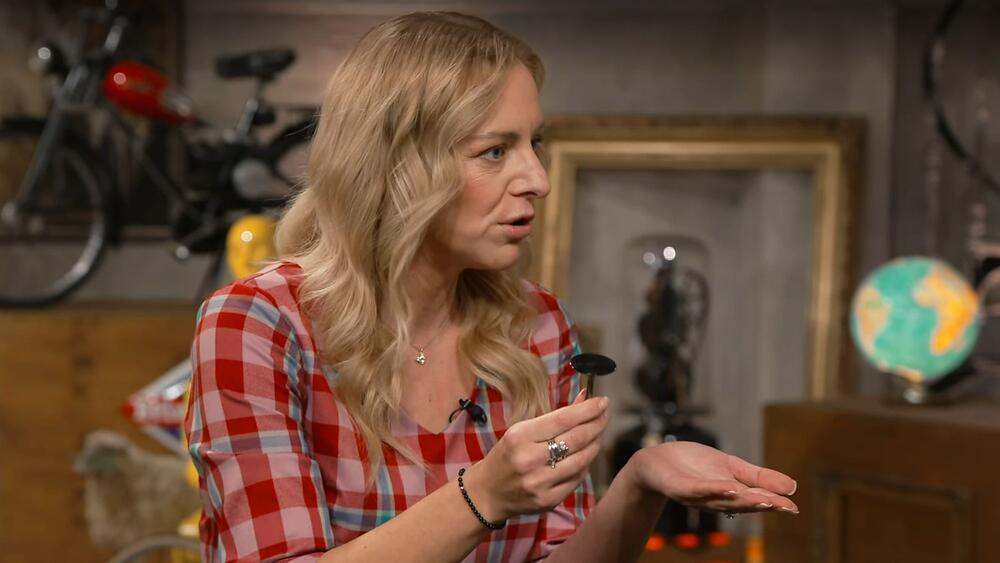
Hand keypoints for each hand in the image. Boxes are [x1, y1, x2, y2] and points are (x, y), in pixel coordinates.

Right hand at [462, 390, 607, 520]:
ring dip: (595, 443)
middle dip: (596, 424)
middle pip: (576, 438)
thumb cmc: (507, 456)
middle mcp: (530, 459)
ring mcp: (540, 482)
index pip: (563, 419)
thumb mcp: (522, 430)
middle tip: (605, 415)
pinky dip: (585, 464)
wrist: (487, 493)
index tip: (602, 402)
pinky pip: (577, 478)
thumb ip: (556, 417)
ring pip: (581, 459)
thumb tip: (586, 397)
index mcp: (520, 436)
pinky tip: (586, 454)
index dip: (587, 409)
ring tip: (598, 433)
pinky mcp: (548, 500)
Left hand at [627, 441, 798, 514]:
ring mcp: (697, 495)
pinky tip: (729, 486)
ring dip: (743, 500)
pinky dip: (713, 489)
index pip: (755, 498)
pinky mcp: (679, 487)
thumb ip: (759, 478)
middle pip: (742, 503)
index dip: (774, 503)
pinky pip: (697, 490)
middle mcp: (715, 499)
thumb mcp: (731, 467)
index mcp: (730, 494)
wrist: (658, 459)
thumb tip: (792, 486)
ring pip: (723, 499)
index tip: (794, 507)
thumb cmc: (694, 465)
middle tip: (785, 506)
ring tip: (765, 500)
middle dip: (764, 505)